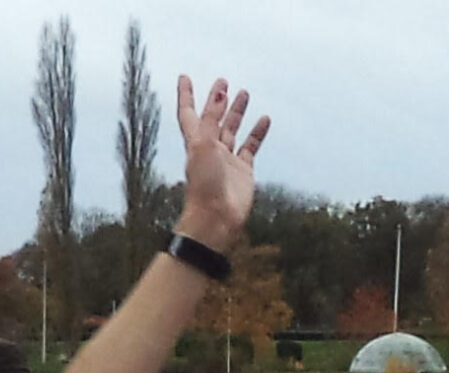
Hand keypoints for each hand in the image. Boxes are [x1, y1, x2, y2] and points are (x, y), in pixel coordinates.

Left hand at [173, 78, 270, 253]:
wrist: (216, 219)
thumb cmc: (204, 187)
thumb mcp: (203, 147)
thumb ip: (211, 120)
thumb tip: (219, 94)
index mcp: (195, 143)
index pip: (189, 114)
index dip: (186, 96)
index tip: (184, 77)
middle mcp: (209, 149)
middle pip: (213, 119)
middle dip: (216, 101)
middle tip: (223, 82)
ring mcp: (226, 160)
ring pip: (232, 130)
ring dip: (237, 112)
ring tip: (243, 93)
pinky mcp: (243, 171)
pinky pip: (251, 146)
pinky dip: (257, 132)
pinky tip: (264, 119)